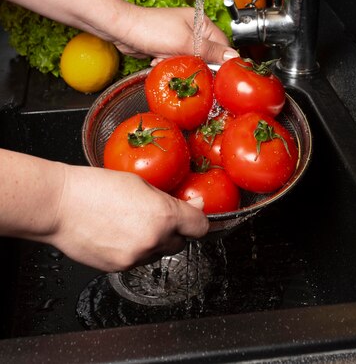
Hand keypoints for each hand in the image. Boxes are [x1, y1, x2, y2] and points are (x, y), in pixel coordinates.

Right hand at [48, 164, 208, 271]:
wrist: (59, 205)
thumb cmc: (94, 187)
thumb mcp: (139, 182)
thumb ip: (167, 199)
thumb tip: (192, 206)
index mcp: (164, 215)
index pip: (200, 227)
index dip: (198, 220)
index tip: (194, 216)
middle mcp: (154, 240)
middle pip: (180, 243)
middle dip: (172, 231)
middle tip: (155, 215)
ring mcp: (136, 257)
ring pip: (158, 253)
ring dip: (152, 241)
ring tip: (129, 222)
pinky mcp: (118, 268)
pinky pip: (137, 260)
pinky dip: (133, 250)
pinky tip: (117, 233)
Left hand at [110, 4, 238, 65]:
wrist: (122, 29)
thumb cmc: (151, 29)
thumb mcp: (185, 42)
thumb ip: (210, 50)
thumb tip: (233, 56)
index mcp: (201, 22)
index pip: (222, 45)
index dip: (220, 60)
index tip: (215, 73)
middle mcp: (193, 29)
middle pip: (206, 55)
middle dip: (194, 62)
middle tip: (182, 62)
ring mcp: (180, 38)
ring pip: (190, 60)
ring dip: (179, 63)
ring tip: (165, 58)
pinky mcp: (168, 47)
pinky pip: (176, 60)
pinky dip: (168, 63)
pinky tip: (157, 59)